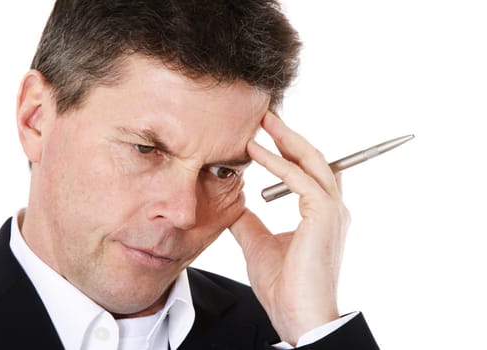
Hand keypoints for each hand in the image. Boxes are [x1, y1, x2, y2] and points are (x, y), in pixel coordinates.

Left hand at [229, 111, 349, 344]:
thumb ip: (250, 222)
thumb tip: (235, 204)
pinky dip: (278, 163)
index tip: (264, 134)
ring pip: (311, 162)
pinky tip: (256, 151)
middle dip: (289, 135)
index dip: (289, 150)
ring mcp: (332, 211)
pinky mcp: (324, 216)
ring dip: (286, 139)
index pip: (307, 172)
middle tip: (264, 116)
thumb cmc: (284, 286)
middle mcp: (332, 209)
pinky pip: (300, 180)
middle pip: (313, 159)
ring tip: (262, 122)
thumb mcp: (258, 245)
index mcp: (321, 215)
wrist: (299, 318)